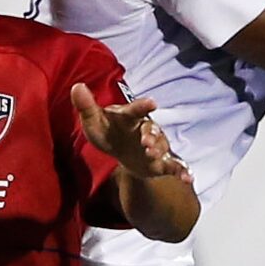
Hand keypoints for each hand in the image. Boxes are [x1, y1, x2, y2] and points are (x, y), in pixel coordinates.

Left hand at [71, 84, 192, 182]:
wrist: (122, 151)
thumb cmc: (109, 131)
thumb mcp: (94, 122)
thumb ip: (87, 107)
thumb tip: (76, 86)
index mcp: (130, 117)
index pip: (136, 110)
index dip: (143, 106)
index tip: (152, 103)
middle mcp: (146, 129)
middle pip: (151, 129)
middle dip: (150, 134)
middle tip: (145, 142)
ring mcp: (156, 145)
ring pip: (162, 146)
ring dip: (159, 150)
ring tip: (152, 155)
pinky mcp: (162, 162)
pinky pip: (175, 165)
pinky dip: (182, 171)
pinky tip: (187, 179)